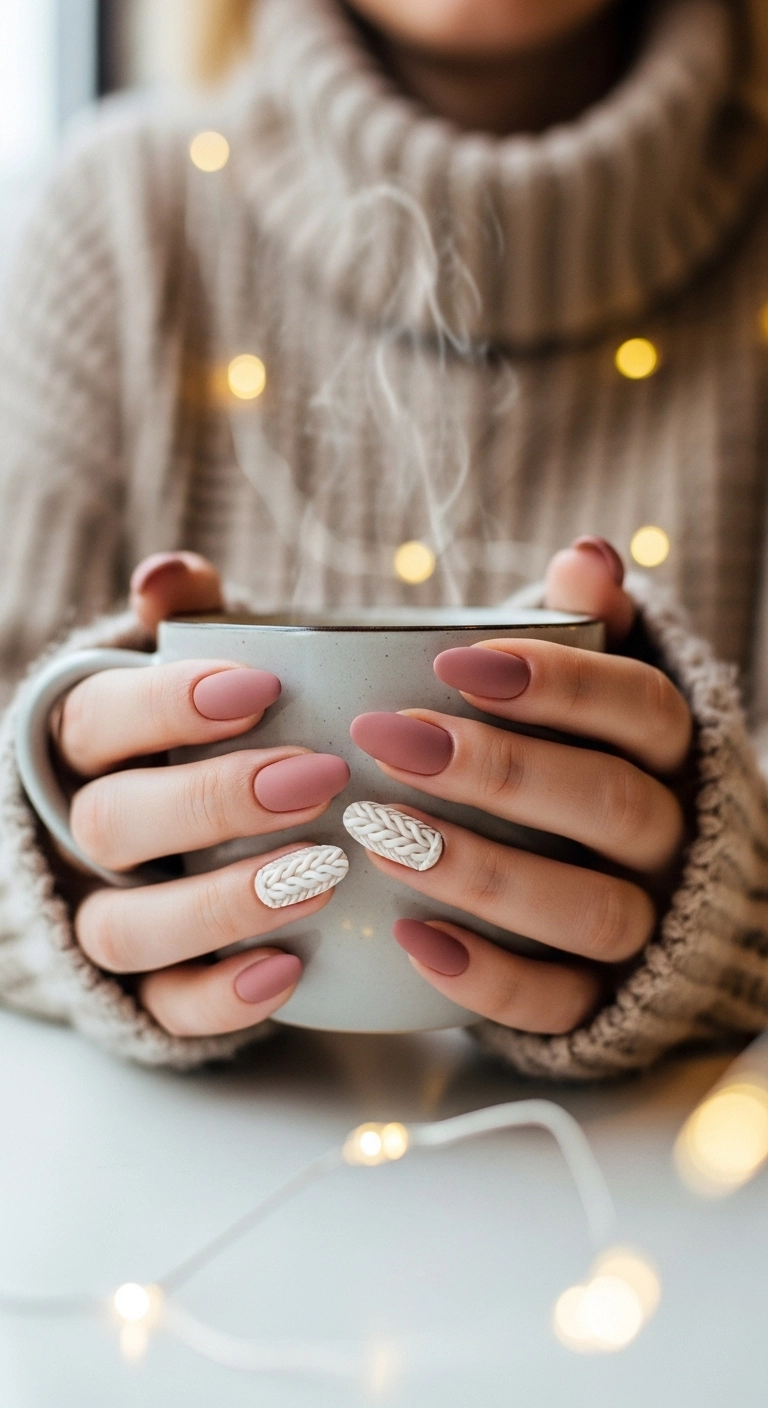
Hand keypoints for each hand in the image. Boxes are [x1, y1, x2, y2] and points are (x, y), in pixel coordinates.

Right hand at [54, 553, 349, 1037]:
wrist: (182, 833)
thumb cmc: (207, 734)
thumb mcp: (198, 667)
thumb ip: (191, 621)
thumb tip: (170, 574)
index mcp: (91, 747)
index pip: (98, 721)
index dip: (167, 705)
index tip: (261, 687)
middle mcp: (85, 834)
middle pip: (112, 824)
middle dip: (212, 800)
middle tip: (319, 777)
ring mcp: (111, 915)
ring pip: (127, 930)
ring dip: (220, 904)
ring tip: (321, 874)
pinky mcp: (148, 991)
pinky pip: (163, 1010)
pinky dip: (220, 999)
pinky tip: (290, 972)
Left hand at [349, 537, 692, 1034]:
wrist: (628, 890)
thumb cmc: (580, 760)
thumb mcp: (588, 691)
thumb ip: (587, 629)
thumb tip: (586, 556)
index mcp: (671, 754)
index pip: (642, 709)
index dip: (557, 683)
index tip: (451, 662)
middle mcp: (670, 840)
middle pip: (610, 805)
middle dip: (498, 770)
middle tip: (387, 738)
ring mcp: (643, 926)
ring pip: (589, 910)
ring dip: (484, 871)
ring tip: (379, 834)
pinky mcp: (601, 1002)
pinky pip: (559, 1004)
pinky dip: (488, 977)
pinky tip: (410, 936)